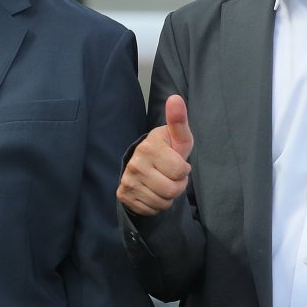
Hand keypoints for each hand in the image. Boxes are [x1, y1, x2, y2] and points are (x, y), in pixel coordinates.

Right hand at [117, 95, 194, 216]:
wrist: (143, 165)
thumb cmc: (167, 151)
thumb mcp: (177, 138)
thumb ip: (178, 121)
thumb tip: (175, 97)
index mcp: (149, 147)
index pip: (181, 171)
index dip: (184, 170)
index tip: (176, 163)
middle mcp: (134, 164)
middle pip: (172, 190)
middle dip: (177, 185)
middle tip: (170, 176)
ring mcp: (127, 180)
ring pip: (162, 202)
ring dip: (167, 196)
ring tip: (162, 183)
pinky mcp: (123, 195)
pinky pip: (150, 209)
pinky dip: (155, 204)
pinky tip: (152, 192)